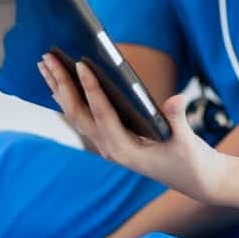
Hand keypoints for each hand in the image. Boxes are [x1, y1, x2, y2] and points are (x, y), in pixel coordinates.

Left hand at [39, 55, 229, 204]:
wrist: (193, 179)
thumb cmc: (190, 160)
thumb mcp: (186, 141)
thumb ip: (177, 120)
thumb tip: (176, 100)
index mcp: (125, 151)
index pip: (102, 114)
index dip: (91, 89)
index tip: (82, 64)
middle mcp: (110, 148)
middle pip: (77, 113)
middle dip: (62, 84)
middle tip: (48, 57)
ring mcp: (106, 144)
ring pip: (75, 115)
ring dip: (59, 89)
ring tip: (45, 64)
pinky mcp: (109, 139)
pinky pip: (83, 117)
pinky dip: (70, 97)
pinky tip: (60, 81)